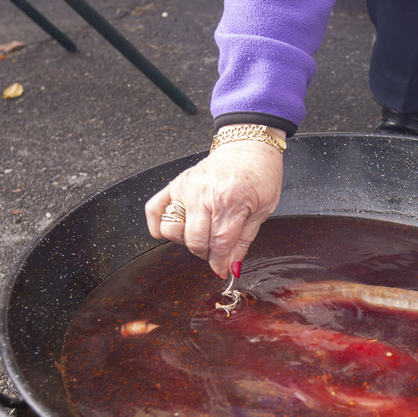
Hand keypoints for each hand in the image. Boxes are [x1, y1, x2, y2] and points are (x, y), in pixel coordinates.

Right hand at [145, 129, 284, 278]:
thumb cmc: (260, 174)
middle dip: (207, 254)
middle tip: (217, 251)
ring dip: (186, 241)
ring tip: (202, 236)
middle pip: (196, 240)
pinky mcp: (175, 183)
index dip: (220, 262)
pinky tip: (172, 231)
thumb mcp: (263, 210)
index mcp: (231, 200)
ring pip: (172, 230)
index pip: (219, 243)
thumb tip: (231, 267)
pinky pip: (154, 209)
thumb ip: (244, 241)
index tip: (222, 270)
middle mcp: (204, 193)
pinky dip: (157, 225)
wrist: (249, 146)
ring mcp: (186, 187)